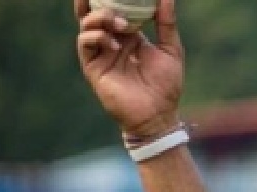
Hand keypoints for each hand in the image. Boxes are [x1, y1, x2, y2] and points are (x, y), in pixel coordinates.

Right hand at [75, 0, 183, 137]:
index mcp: (130, 36)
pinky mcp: (93, 67)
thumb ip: (166, 24)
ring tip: (121, 24)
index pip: (115, 10)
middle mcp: (112, 42)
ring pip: (87, 25)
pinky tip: (113, 42)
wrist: (158, 115)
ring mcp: (101, 54)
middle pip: (95, 14)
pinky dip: (96, 37)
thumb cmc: (166, 86)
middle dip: (97, 2)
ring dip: (101, 19)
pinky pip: (85, 44)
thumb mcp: (171, 50)